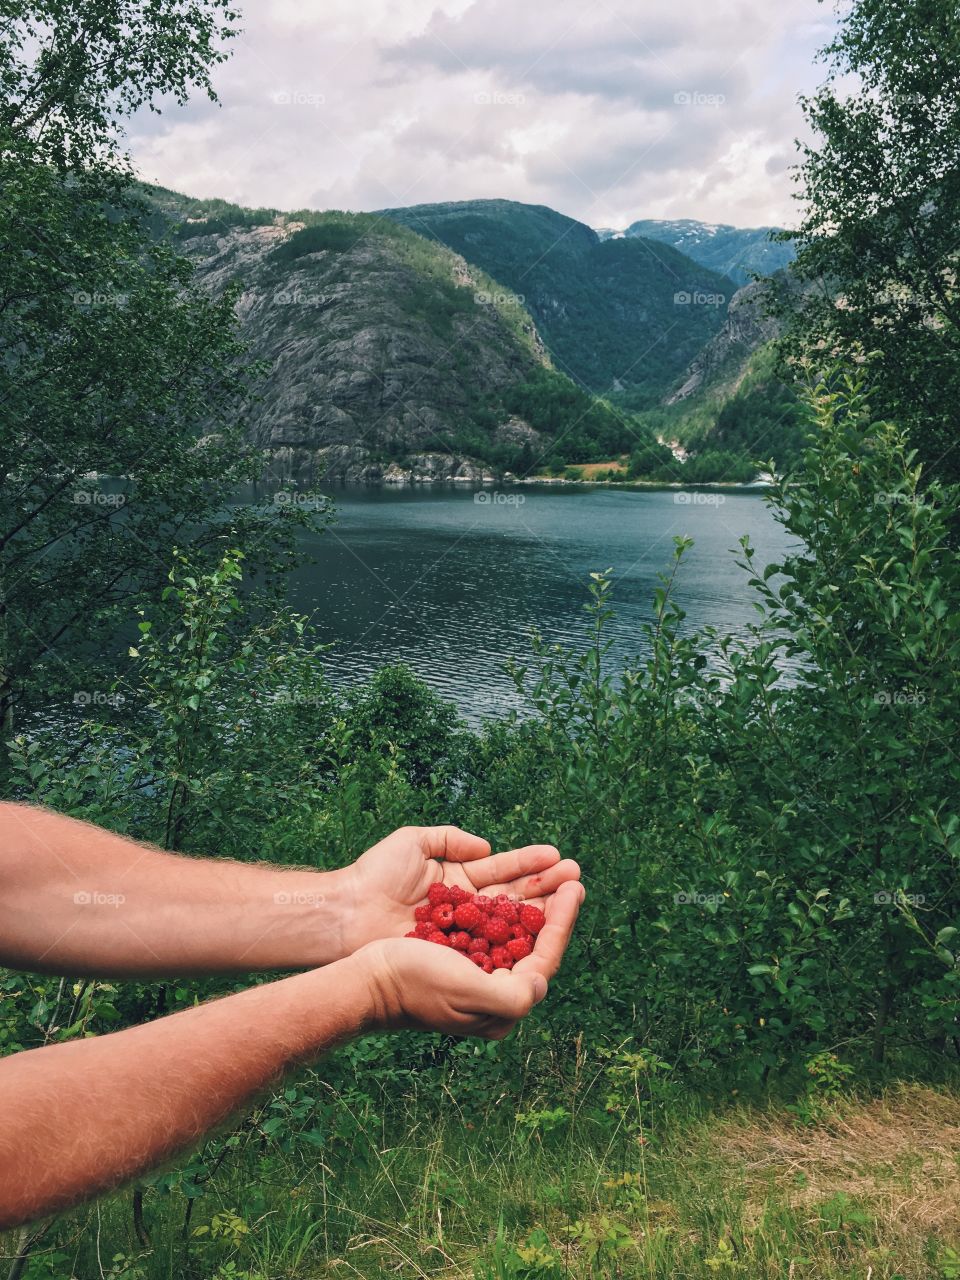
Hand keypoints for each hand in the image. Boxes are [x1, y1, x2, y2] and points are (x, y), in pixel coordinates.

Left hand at [340, 825, 580, 954]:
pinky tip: (542, 932)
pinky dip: (518, 942)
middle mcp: (467, 911)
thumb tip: (488, 848)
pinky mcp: (457, 958)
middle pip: (515, 899)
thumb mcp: (413, 842)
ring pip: (511, 924)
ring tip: (571, 897)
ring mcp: (465, 936)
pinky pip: (493, 950)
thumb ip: (451, 839)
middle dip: (547, 888)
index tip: (558, 857)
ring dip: (542, 912)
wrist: (345, 913)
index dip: (531, 865)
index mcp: (460, 882)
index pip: (504, 872)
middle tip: (577, 879)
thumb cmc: (374, 876)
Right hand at [355, 879, 583, 1038]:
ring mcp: (477, 975)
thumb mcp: (467, 992)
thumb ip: (512, 994)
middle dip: (554, 906)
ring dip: (534, 900)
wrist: (368, 979)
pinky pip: (494, 928)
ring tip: (554, 873)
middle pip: (534, 944)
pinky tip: (515, 885)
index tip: (574, 888)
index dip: (562, 921)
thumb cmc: (414, 983)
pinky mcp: (460, 958)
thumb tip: (541, 981)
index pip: (545, 960)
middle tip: (572, 875)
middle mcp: (494, 993)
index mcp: (501, 1008)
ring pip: (517, 932)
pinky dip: (508, 905)